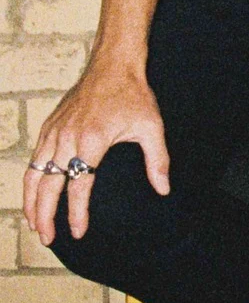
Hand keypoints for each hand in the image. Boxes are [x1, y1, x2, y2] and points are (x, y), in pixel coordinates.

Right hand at [24, 59, 168, 245]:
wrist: (113, 64)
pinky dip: (31, 181)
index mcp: (91, 140)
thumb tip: (163, 189)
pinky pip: (34, 159)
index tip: (78, 232)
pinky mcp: (49, 126)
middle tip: (47, 238)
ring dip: (31, 202)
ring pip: (34, 173)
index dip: (76, 213)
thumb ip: (157, 160)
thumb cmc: (133, 95)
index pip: (78, 186)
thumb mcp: (152, 127)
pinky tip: (33, 196)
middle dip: (44, 215)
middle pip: (48, 185)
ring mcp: (54, 131)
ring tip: (34, 225)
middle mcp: (67, 137)